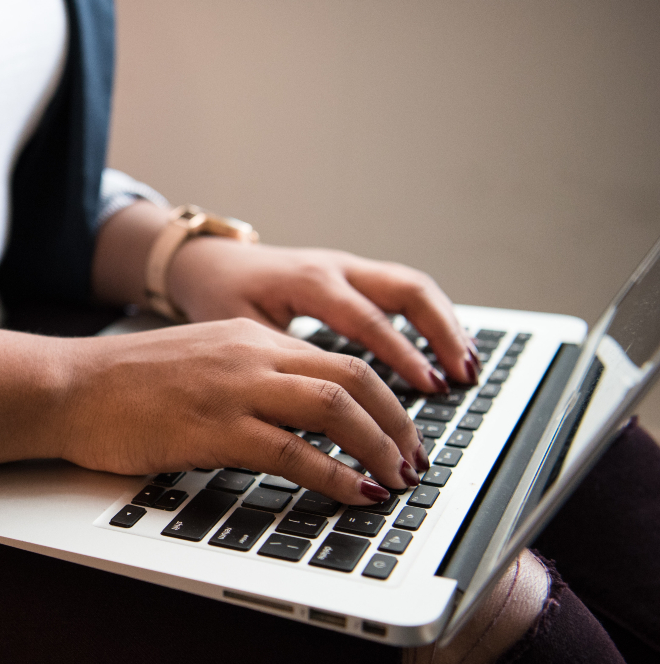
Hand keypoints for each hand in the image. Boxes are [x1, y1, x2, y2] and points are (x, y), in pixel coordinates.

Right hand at [59, 318, 426, 503]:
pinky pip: (292, 452)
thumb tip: (298, 415)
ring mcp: (233, 390)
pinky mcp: (212, 428)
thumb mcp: (200, 362)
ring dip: (378, 447)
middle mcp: (251, 355)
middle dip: (398, 423)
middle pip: (353, 377)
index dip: (385, 399)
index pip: (340, 360)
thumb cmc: (124, 383)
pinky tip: (355, 493)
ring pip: (334, 408)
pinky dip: (335, 476)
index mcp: (250, 337)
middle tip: (414, 459)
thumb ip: (250, 377)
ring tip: (397, 478)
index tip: (401, 432)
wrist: (69, 386)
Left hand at [167, 238, 479, 392]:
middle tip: (463, 376)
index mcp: (308, 282)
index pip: (368, 320)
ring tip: (467, 367)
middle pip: (407, 290)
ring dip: (445, 325)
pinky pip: (402, 290)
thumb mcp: (241, 332)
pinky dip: (430, 318)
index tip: (429, 387)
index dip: (402, 356)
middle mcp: (335, 268)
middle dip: (441, 334)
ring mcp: (348, 267)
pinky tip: (447, 349)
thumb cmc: (220, 298)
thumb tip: (317, 412)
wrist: (208, 264)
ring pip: (412, 286)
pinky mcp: (352, 274)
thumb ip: (281, 364)